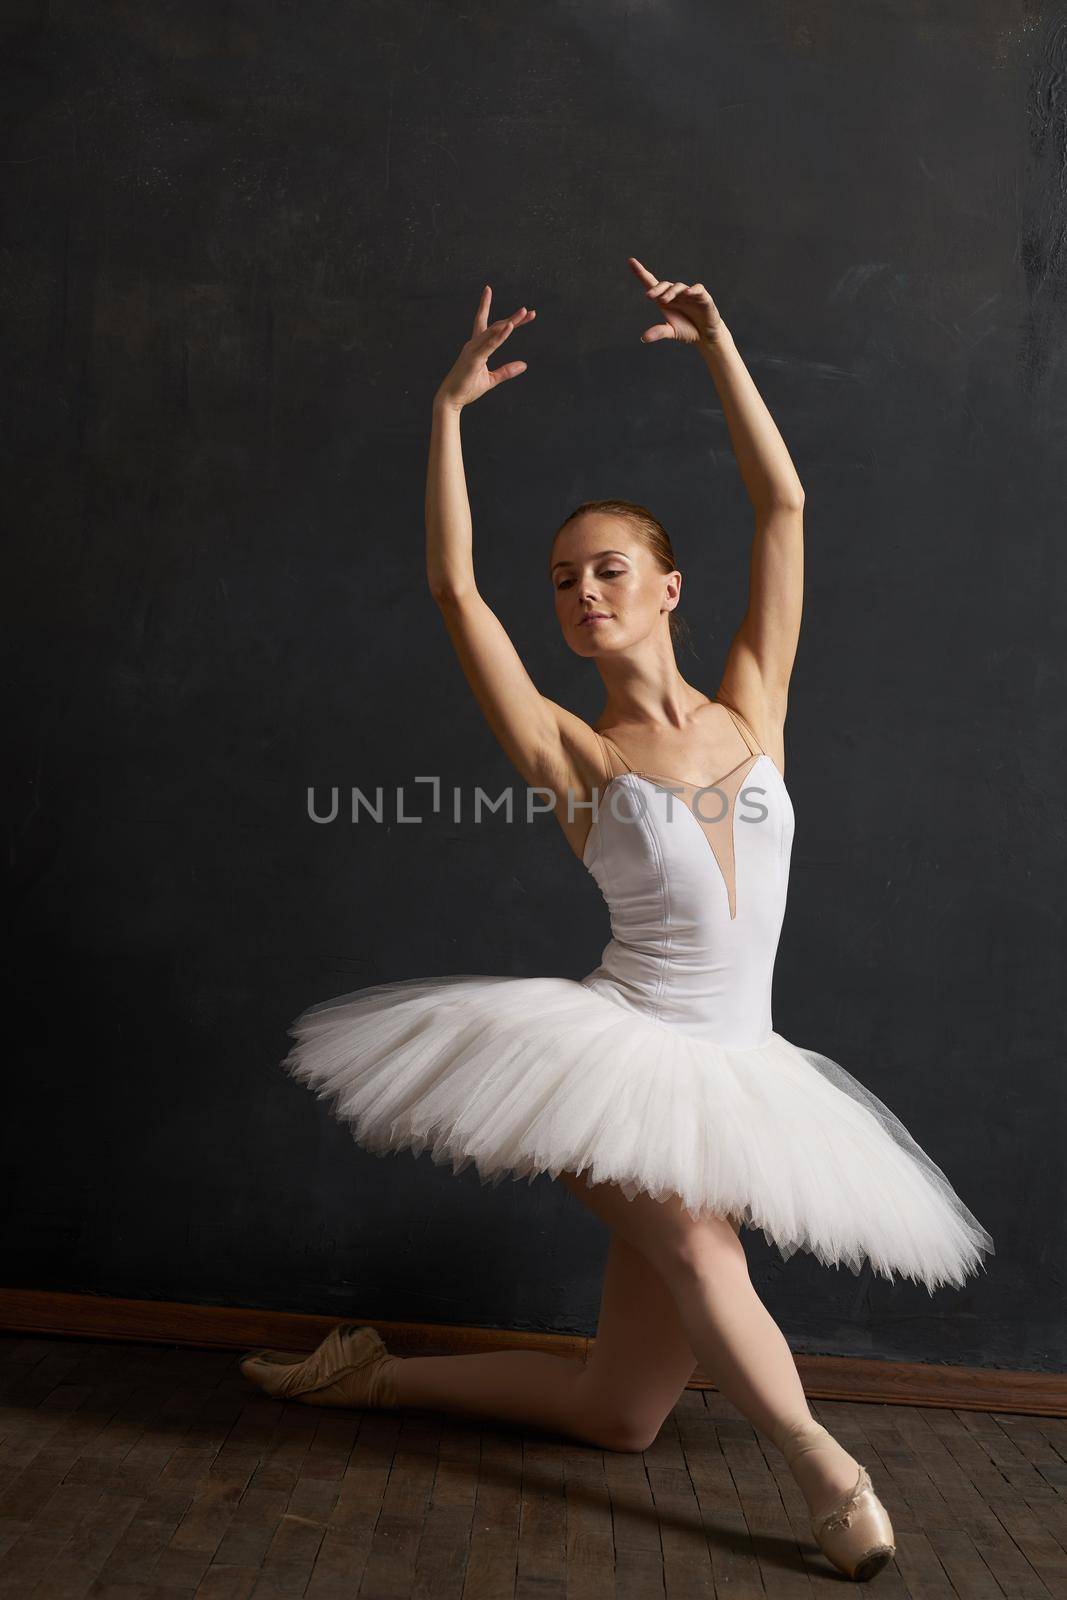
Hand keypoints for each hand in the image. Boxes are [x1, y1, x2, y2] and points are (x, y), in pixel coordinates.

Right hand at [435, 285, 534, 409]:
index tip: (524, 314)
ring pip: (493, 330)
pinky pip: (490, 344)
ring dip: (509, 321)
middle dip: (512, 318)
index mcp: (478, 347)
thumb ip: (506, 371)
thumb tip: (524, 364)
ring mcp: (473, 349)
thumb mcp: (491, 379)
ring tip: (523, 312)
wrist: (451, 399)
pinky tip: (510, 327)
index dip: (508, 320)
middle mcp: (474, 344)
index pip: (493, 327)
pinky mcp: (474, 358)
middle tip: (527, 311)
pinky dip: (500, 335)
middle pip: (496, 325)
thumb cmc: (467, 388)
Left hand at [627, 257, 723, 345]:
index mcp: (665, 300)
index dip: (641, 272)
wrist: (706, 335)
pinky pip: (697, 289)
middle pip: (664, 285)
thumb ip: (659, 332)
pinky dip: (693, 290)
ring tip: (664, 301)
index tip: (631, 261)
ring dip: (671, 292)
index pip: (651, 282)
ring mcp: (689, 294)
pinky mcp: (703, 297)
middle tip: (649, 296)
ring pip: (679, 287)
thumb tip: (643, 338)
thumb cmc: (687, 330)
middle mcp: (676, 294)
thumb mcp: (672, 332)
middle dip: (656, 289)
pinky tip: (687, 294)